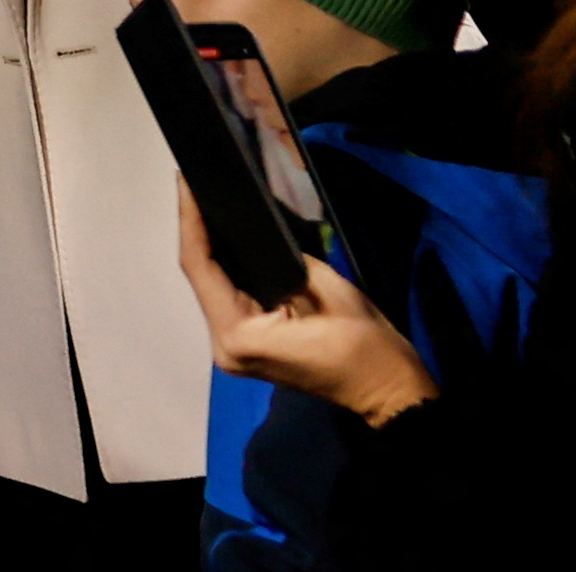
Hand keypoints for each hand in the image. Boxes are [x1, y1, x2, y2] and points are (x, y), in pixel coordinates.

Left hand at [173, 192, 436, 419]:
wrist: (389, 394)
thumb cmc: (367, 349)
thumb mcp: (331, 291)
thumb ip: (287, 259)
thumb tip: (259, 231)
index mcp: (239, 335)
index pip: (201, 268)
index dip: (191, 220)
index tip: (186, 181)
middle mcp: (224, 345)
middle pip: (202, 276)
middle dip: (199, 228)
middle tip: (196, 182)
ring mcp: (233, 348)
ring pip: (213, 285)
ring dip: (212, 246)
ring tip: (207, 200)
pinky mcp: (247, 344)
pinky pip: (229, 297)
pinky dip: (228, 268)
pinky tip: (229, 237)